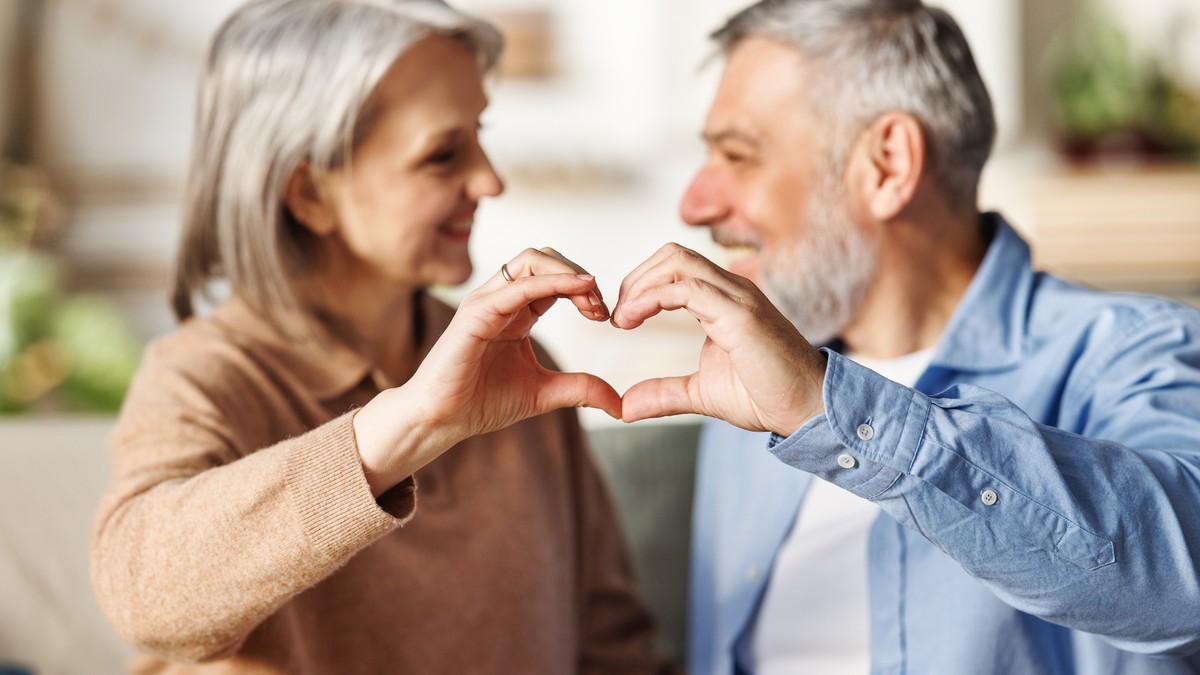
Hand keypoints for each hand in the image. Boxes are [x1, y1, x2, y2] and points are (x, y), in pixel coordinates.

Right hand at [356, 248, 619, 494]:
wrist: (441, 421)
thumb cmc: (480, 402)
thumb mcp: (544, 393)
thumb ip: (581, 389)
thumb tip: (620, 404)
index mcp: (517, 311)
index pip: (555, 277)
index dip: (584, 289)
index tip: (605, 316)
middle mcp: (501, 298)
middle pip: (545, 257)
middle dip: (579, 274)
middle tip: (601, 307)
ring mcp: (486, 301)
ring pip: (530, 259)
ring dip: (568, 272)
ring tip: (591, 299)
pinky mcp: (475, 313)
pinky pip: (516, 287)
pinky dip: (550, 282)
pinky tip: (576, 291)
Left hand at [612, 243, 826, 435]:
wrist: (807, 410)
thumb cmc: (766, 396)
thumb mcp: (701, 393)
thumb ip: (663, 394)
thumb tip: (625, 406)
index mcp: (724, 299)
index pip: (676, 267)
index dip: (642, 285)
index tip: (622, 319)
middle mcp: (732, 290)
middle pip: (672, 254)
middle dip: (636, 279)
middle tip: (619, 317)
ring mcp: (737, 297)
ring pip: (677, 261)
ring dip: (640, 285)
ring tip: (624, 318)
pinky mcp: (739, 314)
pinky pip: (687, 288)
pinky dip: (651, 298)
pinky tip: (633, 321)